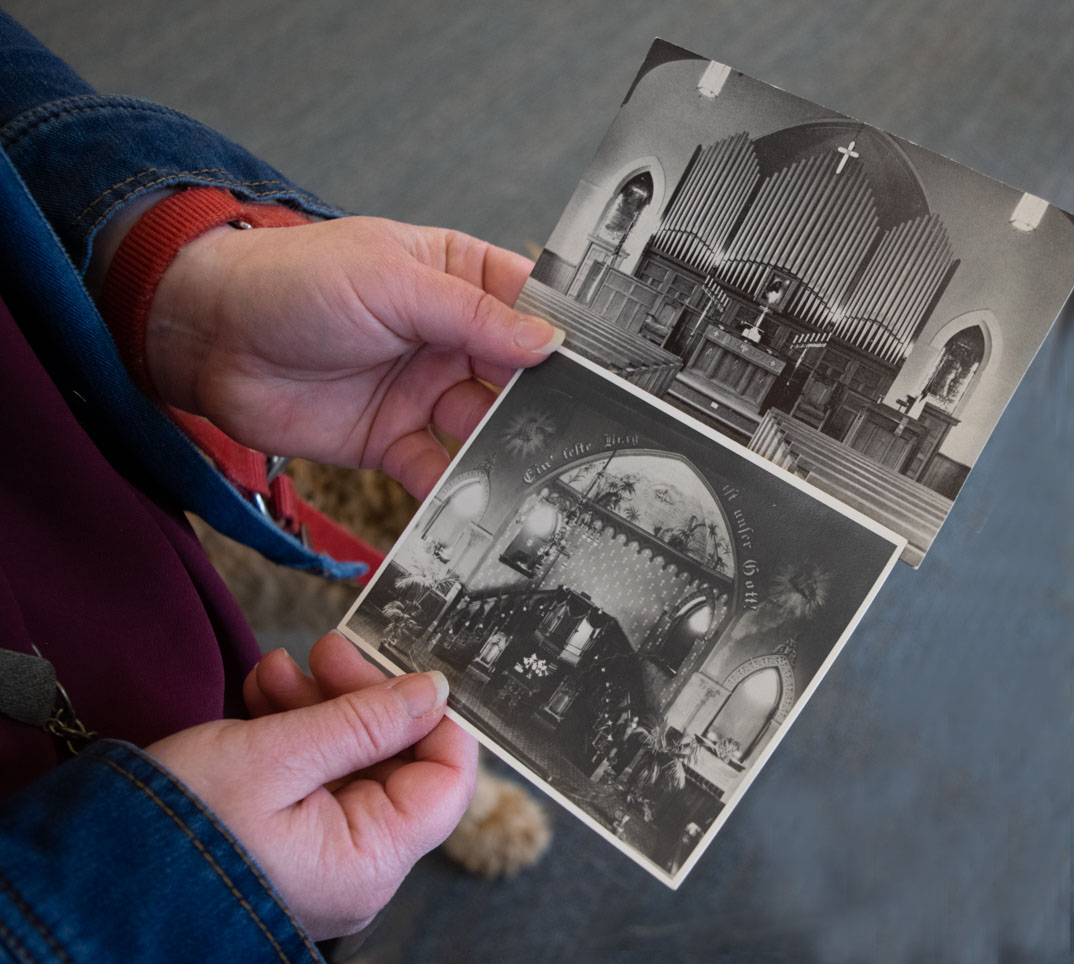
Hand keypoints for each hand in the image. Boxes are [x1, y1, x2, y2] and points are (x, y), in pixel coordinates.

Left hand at [146, 215, 562, 496]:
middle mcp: (445, 337)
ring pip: (483, 427)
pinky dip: (456, 487)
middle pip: (515, 375)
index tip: (602, 367)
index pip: (528, 306)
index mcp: (454, 278)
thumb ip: (473, 316)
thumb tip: (547, 341)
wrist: (208, 338)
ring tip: (533, 467)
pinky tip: (474, 498)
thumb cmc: (290, 281)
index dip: (563, 335)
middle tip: (577, 429)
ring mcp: (421, 391)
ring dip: (505, 448)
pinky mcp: (391, 440)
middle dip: (543, 401)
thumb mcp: (392, 282)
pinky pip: (437, 469)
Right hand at [147, 633, 476, 939]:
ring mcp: (324, 850)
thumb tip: (434, 693)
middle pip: (396, 759)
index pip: (446, 779)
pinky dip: (296, 728)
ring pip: (352, 757)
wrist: (89, 880)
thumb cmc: (178, 827)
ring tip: (276, 670)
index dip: (434, 715)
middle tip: (327, 650)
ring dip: (322, 703)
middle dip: (362, 697)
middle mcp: (357, 863)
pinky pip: (315, 772)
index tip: (403, 666)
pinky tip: (265, 694)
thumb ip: (364, 721)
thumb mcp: (276, 756)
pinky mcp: (291, 835)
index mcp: (369, 858)